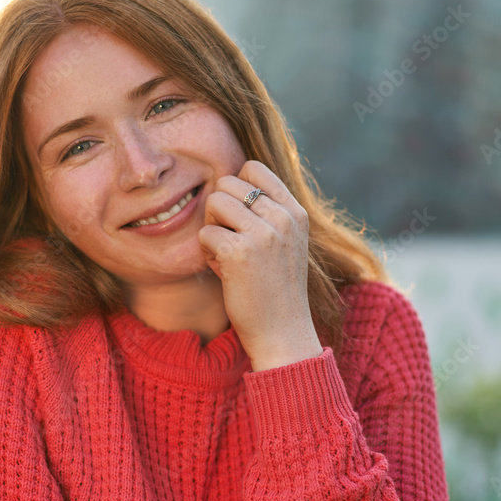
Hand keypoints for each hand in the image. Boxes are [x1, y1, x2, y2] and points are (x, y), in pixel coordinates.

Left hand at [198, 160, 322, 370]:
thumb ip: (269, 212)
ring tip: (226, 254)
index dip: (236, 187)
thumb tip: (230, 181)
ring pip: (214, 202)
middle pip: (228, 183)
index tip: (238, 217)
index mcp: (295, 212)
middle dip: (219, 209)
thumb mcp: (286, 242)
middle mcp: (283, 218)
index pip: (254, 168)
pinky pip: (204, 233)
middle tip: (229, 239)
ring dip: (212, 229)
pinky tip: (222, 270)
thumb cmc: (275, 288)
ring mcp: (263, 234)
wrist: (282, 332)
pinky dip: (206, 252)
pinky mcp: (239, 253)